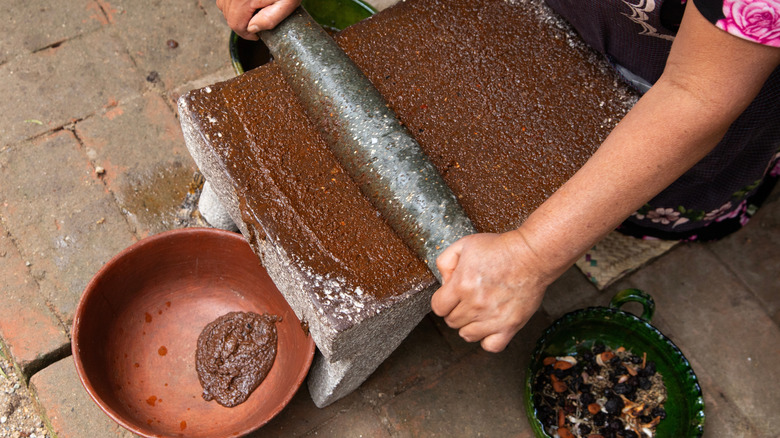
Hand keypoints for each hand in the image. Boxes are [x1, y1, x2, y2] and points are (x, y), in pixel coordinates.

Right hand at [216, 0, 301, 39]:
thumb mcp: (287, 2)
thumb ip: (270, 18)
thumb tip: (252, 29)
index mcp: (244, 0)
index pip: (236, 25)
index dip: (246, 34)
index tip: (257, 36)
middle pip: (228, 15)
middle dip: (242, 23)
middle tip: (257, 24)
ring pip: (224, 4)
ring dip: (236, 11)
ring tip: (253, 12)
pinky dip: (233, 0)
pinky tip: (247, 1)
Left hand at [430, 231, 550, 352]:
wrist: (531, 256)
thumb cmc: (500, 249)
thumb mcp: (464, 244)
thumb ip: (445, 262)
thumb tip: (443, 282)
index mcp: (461, 285)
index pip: (438, 307)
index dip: (443, 300)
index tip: (451, 295)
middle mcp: (475, 305)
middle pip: (452, 322)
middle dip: (455, 310)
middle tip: (468, 299)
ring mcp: (493, 318)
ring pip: (467, 335)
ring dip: (469, 325)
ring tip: (478, 312)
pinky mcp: (510, 326)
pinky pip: (490, 346)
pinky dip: (488, 339)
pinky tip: (490, 326)